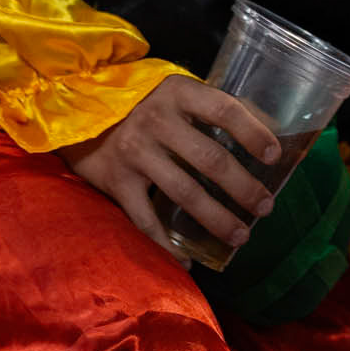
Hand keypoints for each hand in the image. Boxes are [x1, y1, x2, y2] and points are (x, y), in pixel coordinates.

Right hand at [59, 74, 280, 258]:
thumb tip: (264, 125)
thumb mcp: (174, 90)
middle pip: (210, 159)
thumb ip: (208, 107)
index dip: (253, 133)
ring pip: (185, 194)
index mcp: (178, 92)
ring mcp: (135, 153)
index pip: (225, 110)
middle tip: (265, 207)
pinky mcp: (116, 181)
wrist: (75, 104)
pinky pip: (146, 220)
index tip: (274, 156)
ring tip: (240, 236)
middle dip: (243, 188)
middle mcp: (157, 121)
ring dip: (217, 219)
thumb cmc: (138, 99)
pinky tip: (188, 260)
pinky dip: (167, 244)